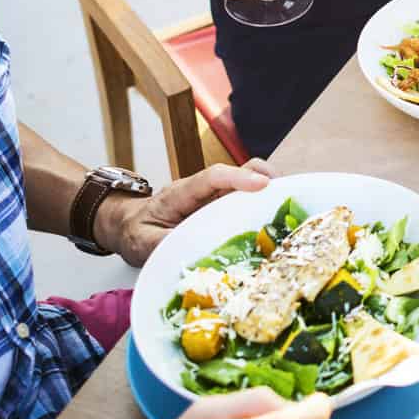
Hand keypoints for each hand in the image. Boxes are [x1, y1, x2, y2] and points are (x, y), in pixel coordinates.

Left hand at [101, 159, 277, 266]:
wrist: (127, 224)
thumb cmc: (135, 231)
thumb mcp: (141, 242)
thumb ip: (162, 243)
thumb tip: (187, 247)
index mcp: (181, 193)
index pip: (212, 177)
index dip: (238, 177)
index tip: (262, 185)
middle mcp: (202, 190)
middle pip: (238, 171)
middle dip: (264, 176)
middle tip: (289, 193)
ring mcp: (213, 197)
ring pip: (246, 182)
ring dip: (269, 190)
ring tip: (290, 207)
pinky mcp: (220, 207)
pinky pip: (246, 200)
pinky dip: (264, 205)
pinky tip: (277, 221)